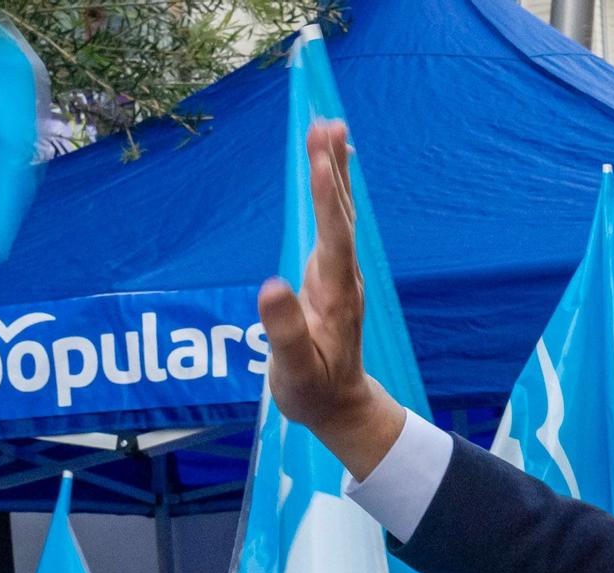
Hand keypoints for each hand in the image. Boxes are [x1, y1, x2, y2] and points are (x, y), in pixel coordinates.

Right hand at [256, 120, 406, 478]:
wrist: (340, 407)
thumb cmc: (313, 391)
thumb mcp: (294, 370)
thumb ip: (283, 331)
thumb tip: (269, 287)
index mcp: (335, 297)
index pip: (333, 240)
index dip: (327, 201)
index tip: (321, 161)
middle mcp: (344, 278)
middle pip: (341, 216)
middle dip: (333, 170)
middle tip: (327, 124)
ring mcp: (341, 275)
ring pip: (340, 215)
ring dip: (335, 172)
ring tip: (330, 129)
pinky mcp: (332, 274)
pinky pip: (334, 223)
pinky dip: (332, 191)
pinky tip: (332, 169)